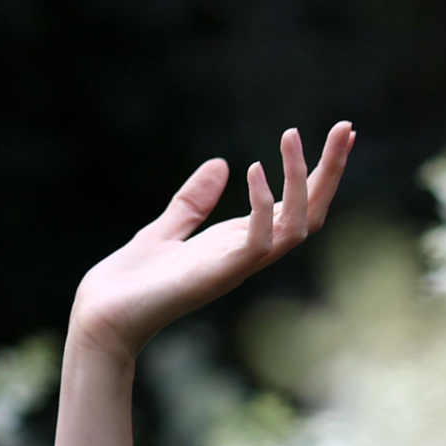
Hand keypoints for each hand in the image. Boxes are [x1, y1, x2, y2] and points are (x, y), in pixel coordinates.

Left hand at [69, 121, 353, 366]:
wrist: (102, 317)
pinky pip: (259, 240)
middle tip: (344, 128)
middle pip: (310, 212)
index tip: (337, 134)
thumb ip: (194, 201)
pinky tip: (253, 170)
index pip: (295, 206)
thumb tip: (221, 163)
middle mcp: (248, 255)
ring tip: (291, 136)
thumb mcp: (165, 228)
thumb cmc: (131, 282)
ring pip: (296, 225)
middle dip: (330, 171)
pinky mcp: (220, 274)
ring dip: (301, 181)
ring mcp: (238, 266)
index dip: (318, 173)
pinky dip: (263, 206)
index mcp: (240, 243)